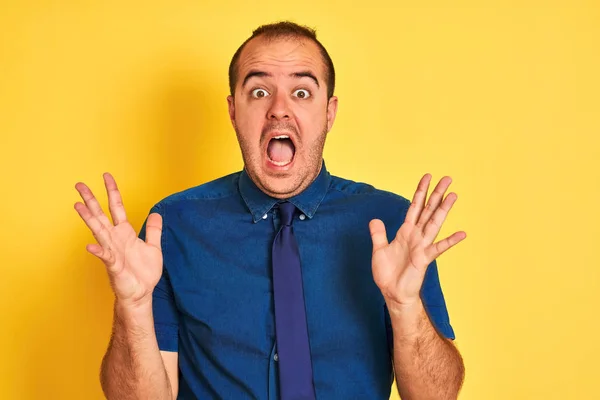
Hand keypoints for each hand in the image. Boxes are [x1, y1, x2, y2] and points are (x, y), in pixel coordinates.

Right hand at [74, 173, 162, 306]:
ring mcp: (112, 251)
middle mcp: (115, 239)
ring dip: (88, 219)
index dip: (112, 191)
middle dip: (91, 200)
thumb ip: (154, 230)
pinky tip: (90, 245)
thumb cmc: (144, 272)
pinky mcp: (114, 265)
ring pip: (98, 231)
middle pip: (101, 214)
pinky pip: (105, 256)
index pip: (117, 207)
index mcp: (125, 232)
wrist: (141, 293)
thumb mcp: (154, 247)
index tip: (106, 176)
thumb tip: (156, 213)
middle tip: (79, 185)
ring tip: (77, 205)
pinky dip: (98, 251)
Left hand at [369, 174, 465, 306]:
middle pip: (428, 210)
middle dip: (437, 194)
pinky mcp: (424, 259)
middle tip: (447, 178)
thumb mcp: (378, 250)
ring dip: (443, 209)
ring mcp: (422, 246)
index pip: (414, 207)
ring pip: (434, 223)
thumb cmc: (387, 274)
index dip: (420, 192)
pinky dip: (450, 241)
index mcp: (406, 232)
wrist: (392, 293)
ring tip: (454, 195)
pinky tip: (462, 233)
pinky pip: (438, 248)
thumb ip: (378, 234)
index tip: (428, 177)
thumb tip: (374, 219)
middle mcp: (416, 236)